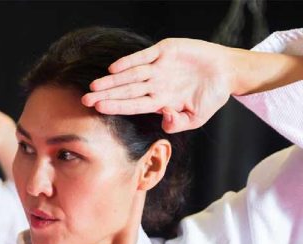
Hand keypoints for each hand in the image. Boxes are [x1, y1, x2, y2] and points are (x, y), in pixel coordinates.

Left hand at [82, 38, 233, 132]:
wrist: (228, 72)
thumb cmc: (211, 97)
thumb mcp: (197, 117)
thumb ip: (178, 123)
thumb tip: (165, 119)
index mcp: (159, 101)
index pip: (132, 105)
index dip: (115, 106)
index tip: (98, 109)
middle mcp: (155, 85)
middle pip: (125, 91)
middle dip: (105, 95)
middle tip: (85, 99)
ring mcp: (159, 67)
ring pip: (131, 74)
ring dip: (113, 80)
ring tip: (95, 85)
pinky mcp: (166, 51)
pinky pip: (144, 56)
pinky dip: (130, 61)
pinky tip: (114, 68)